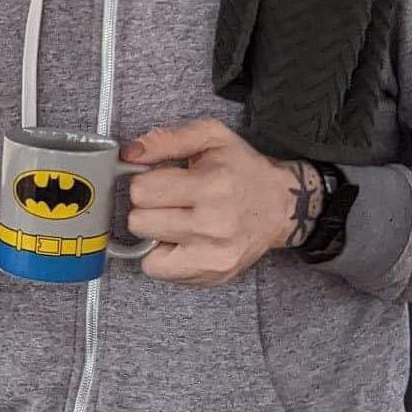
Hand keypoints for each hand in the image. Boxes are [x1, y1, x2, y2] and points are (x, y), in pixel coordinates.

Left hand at [123, 120, 319, 286]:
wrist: (280, 206)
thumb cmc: (242, 170)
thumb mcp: (211, 137)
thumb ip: (167, 139)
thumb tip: (130, 154)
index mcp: (211, 185)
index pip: (141, 191)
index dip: (144, 182)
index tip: (160, 181)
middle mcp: (213, 224)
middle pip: (139, 221)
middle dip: (148, 209)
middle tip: (169, 202)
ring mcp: (213, 254)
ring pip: (146, 250)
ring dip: (154, 235)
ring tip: (176, 221)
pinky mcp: (211, 274)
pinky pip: (160, 272)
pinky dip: (163, 257)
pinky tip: (182, 241)